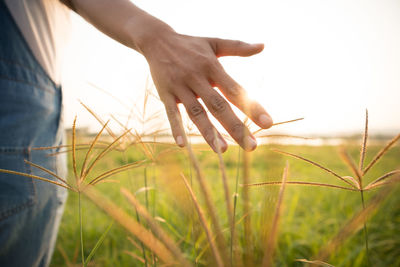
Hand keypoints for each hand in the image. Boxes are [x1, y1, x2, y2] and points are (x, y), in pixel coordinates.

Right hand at [142, 32, 272, 151]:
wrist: (157, 40)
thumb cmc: (190, 44)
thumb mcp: (214, 43)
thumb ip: (238, 47)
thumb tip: (262, 46)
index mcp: (212, 67)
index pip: (235, 91)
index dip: (252, 107)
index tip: (268, 124)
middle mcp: (197, 78)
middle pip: (218, 107)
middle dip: (236, 128)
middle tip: (252, 147)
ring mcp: (180, 87)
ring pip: (196, 113)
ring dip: (209, 133)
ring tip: (224, 150)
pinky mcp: (165, 94)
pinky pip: (171, 113)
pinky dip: (176, 128)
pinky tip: (183, 145)